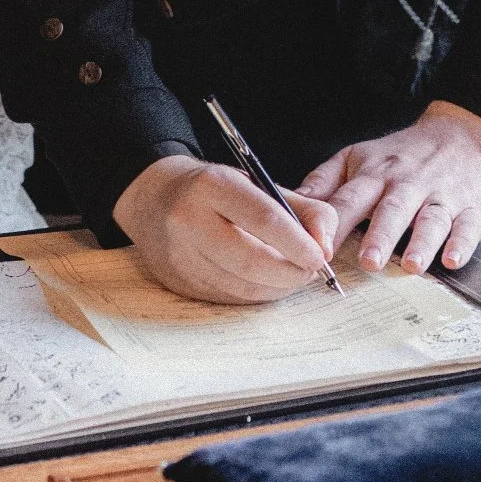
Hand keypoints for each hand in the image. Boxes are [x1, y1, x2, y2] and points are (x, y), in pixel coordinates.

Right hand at [113, 154, 338, 305]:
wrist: (152, 199)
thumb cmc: (214, 190)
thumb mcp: (257, 183)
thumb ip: (303, 209)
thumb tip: (327, 247)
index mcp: (212, 186)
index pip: (264, 218)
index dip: (298, 243)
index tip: (321, 256)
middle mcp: (189, 221)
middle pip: (252, 261)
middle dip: (291, 273)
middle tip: (310, 271)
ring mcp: (180, 256)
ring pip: (242, 286)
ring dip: (277, 287)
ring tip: (291, 274)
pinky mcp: (178, 282)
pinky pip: (229, 297)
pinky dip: (256, 294)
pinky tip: (264, 281)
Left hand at [299, 101, 480, 275]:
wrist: (462, 136)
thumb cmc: (401, 155)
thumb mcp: (357, 157)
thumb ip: (323, 182)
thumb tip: (287, 204)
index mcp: (375, 174)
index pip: (350, 199)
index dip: (334, 224)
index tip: (320, 248)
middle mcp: (407, 185)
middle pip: (392, 210)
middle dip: (380, 236)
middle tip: (368, 262)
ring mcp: (441, 197)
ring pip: (431, 220)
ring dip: (421, 243)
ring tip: (410, 265)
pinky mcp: (471, 210)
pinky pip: (468, 227)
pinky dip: (461, 244)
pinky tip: (452, 260)